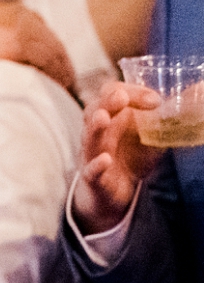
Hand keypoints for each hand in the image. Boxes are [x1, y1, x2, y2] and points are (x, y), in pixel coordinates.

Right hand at [73, 81, 163, 234]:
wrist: (113, 192)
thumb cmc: (131, 156)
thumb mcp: (152, 134)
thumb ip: (170, 116)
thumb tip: (199, 91)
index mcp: (113, 116)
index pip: (113, 93)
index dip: (132, 92)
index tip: (156, 100)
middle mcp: (100, 132)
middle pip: (94, 110)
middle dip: (107, 102)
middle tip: (121, 97)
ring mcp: (93, 154)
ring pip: (89, 138)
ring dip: (95, 127)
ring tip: (103, 118)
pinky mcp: (94, 178)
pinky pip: (90, 170)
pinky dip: (96, 165)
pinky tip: (105, 160)